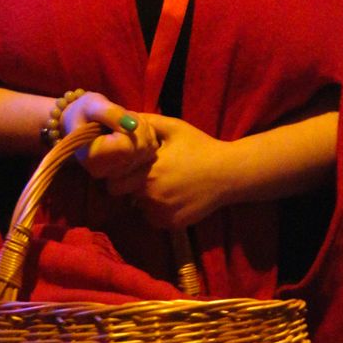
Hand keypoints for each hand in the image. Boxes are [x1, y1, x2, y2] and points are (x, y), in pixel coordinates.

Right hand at [62, 92, 158, 179]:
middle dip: (140, 128)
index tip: (122, 116)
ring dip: (144, 132)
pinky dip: (147, 139)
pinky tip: (134, 133)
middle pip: (141, 150)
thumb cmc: (83, 113)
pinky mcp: (126, 172)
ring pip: (148, 152)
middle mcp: (105, 172)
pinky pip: (150, 154)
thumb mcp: (93, 105)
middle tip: (125, 117)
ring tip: (127, 124)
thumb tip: (133, 125)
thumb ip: (111, 113)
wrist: (78, 124)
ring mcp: (117, 174)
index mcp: (93, 158)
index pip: (128, 146)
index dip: (131, 128)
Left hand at [108, 114, 228, 229]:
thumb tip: (122, 119)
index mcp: (148, 171)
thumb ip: (146, 122)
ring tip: (163, 182)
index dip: (118, 172)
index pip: (114, 180)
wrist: (228, 173)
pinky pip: (154, 217)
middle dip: (128, 185)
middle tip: (143, 174)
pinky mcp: (171, 224)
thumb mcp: (174, 127)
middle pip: (122, 195)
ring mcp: (161, 212)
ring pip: (139, 206)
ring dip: (144, 197)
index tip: (129, 165)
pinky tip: (172, 195)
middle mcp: (151, 195)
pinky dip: (158, 209)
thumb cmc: (199, 146)